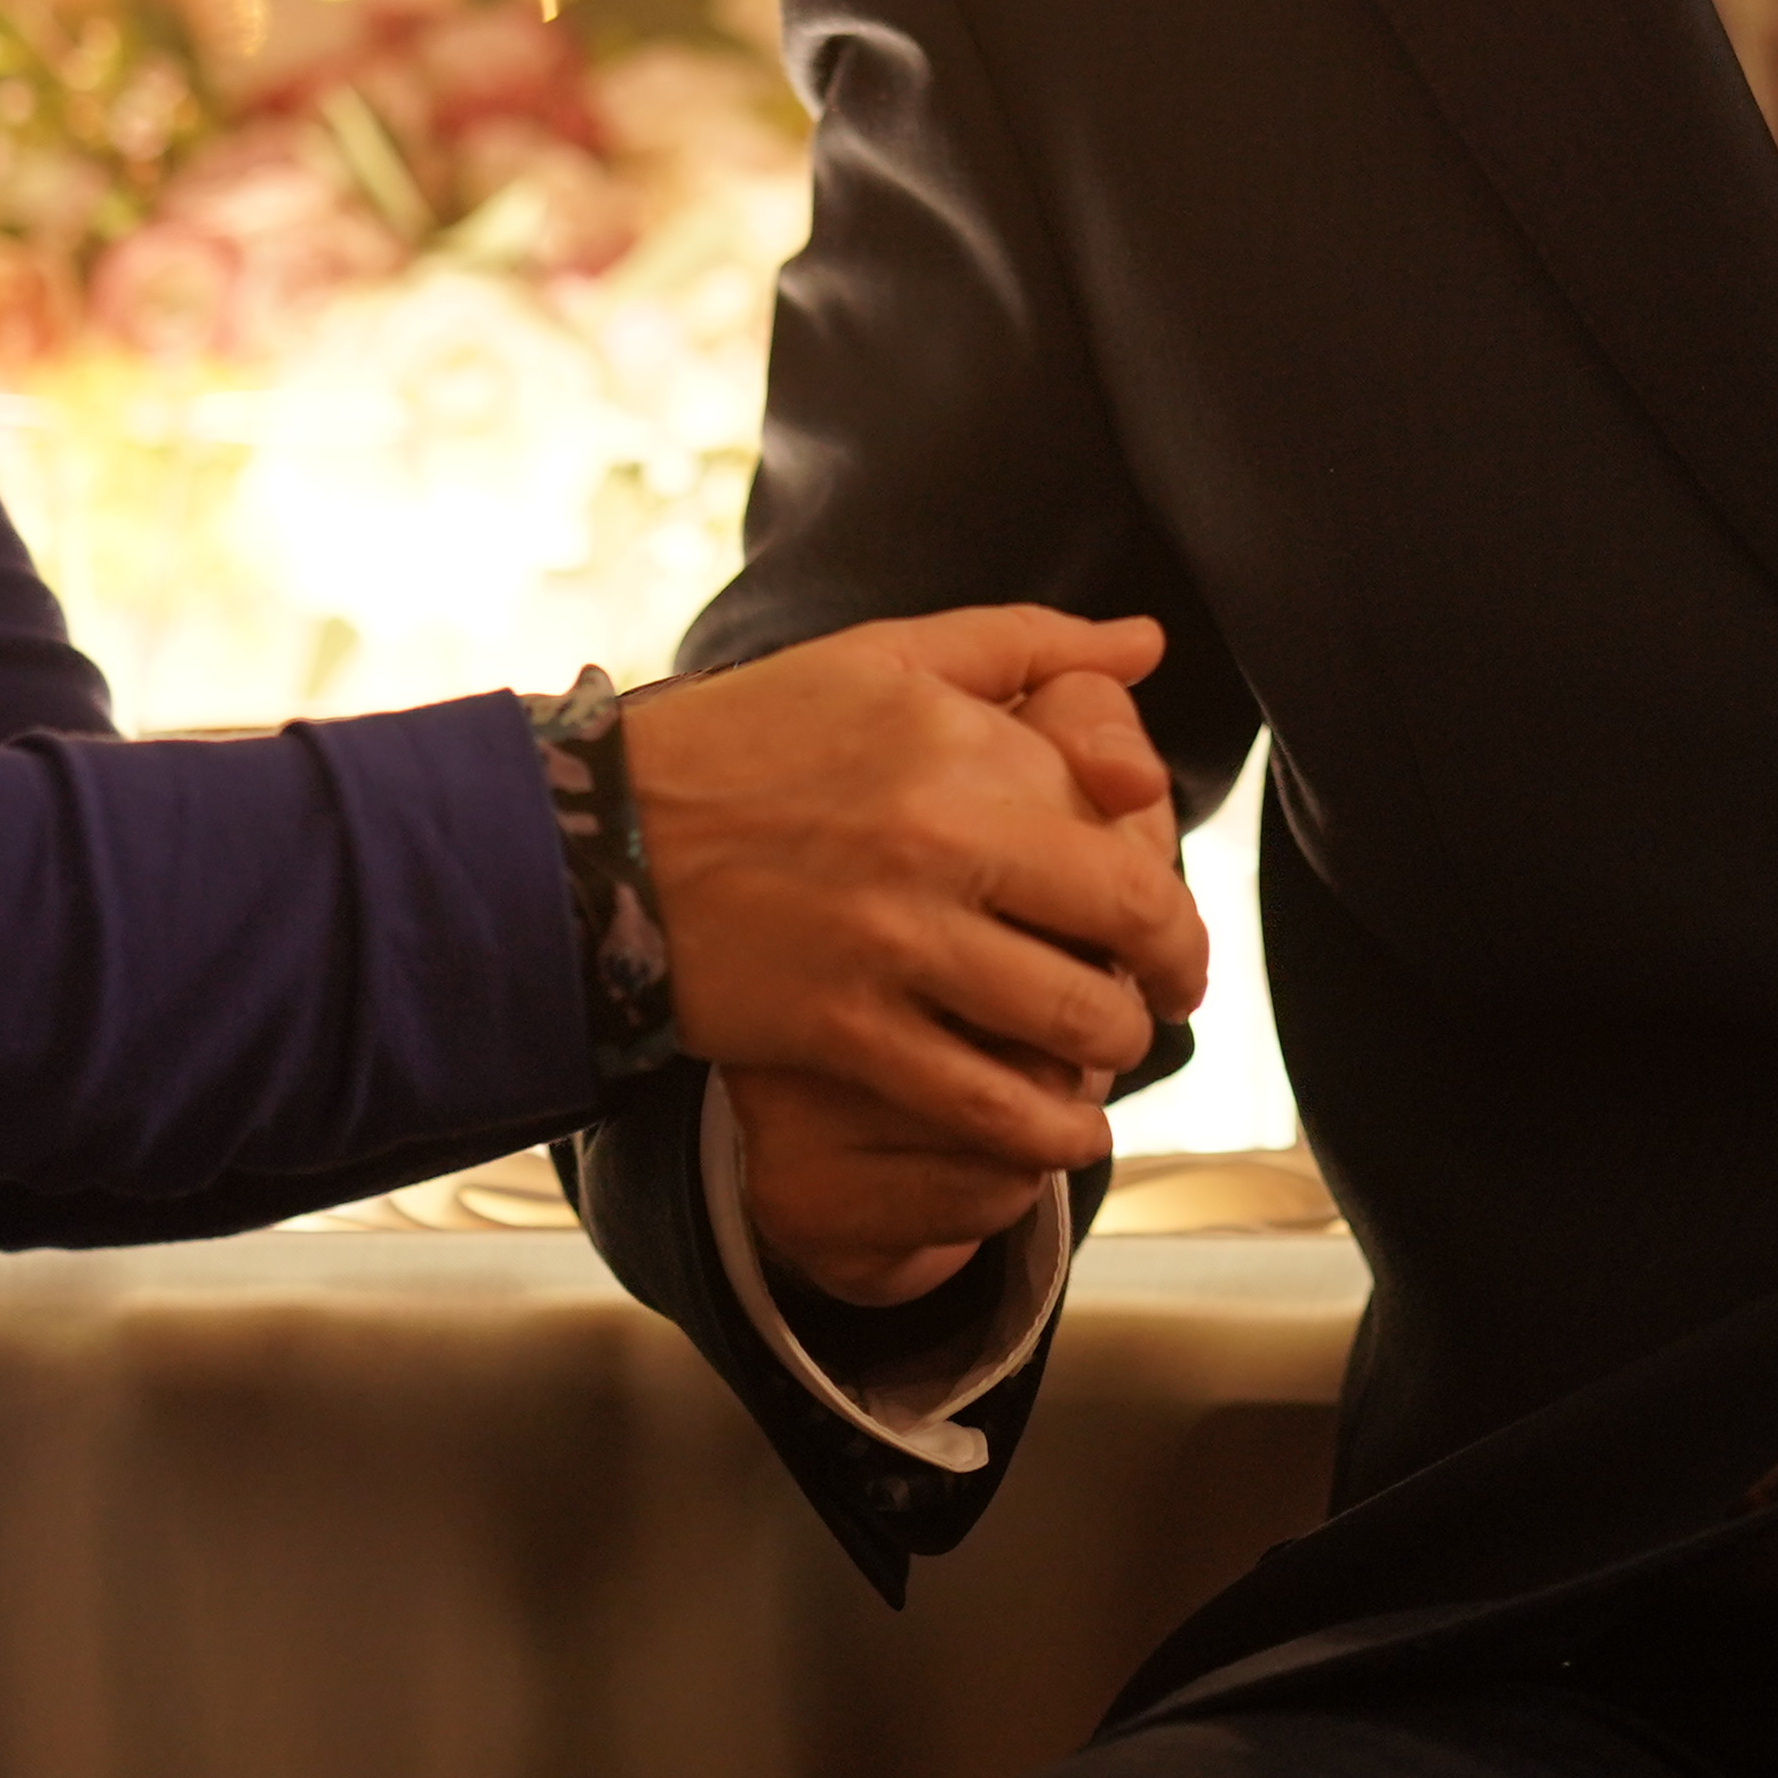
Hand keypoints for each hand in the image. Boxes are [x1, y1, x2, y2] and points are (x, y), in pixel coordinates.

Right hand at [722, 659, 1208, 1307]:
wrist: (608, 835)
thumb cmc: (757, 735)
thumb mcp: (888, 657)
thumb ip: (1031, 645)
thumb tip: (1149, 641)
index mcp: (964, 748)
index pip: (1127, 841)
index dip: (1170, 905)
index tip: (1167, 933)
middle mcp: (943, 841)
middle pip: (1122, 932)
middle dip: (1165, 984)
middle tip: (1164, 1003)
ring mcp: (893, 942)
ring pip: (1067, 1024)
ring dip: (1111, 1057)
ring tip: (1107, 1061)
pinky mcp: (843, 1027)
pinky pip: (980, 1102)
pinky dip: (1041, 1133)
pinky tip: (1058, 1137)